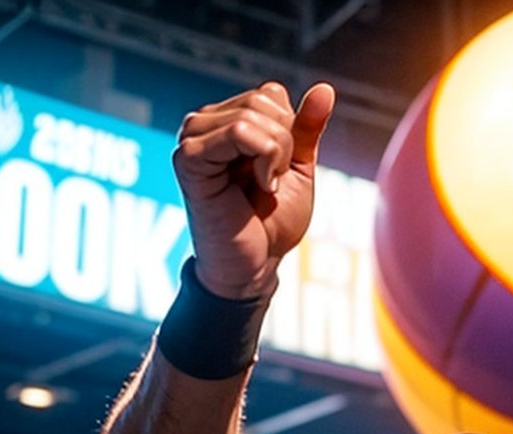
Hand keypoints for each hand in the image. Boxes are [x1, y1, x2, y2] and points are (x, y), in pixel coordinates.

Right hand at [173, 81, 335, 298]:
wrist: (256, 265)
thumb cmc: (272, 222)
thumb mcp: (299, 168)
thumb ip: (306, 128)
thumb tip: (325, 88)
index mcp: (229, 121)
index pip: (271, 93)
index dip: (291, 131)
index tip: (281, 170)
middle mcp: (206, 123)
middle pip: (264, 99)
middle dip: (286, 143)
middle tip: (273, 181)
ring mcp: (192, 137)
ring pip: (254, 115)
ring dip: (276, 156)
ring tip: (264, 186)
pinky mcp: (187, 157)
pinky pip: (237, 132)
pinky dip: (263, 159)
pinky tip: (259, 187)